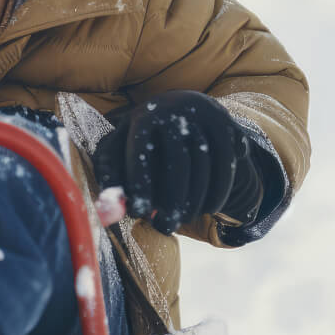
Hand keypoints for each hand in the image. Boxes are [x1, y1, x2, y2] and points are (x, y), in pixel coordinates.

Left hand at [92, 90, 263, 234]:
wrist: (182, 106)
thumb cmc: (143, 138)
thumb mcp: (122, 147)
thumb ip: (111, 177)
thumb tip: (106, 210)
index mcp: (144, 116)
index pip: (140, 150)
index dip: (139, 183)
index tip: (137, 213)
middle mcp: (175, 110)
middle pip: (178, 161)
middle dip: (172, 201)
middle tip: (165, 228)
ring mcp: (204, 115)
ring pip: (206, 166)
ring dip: (196, 200)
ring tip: (183, 219)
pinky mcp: (226, 124)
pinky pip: (227, 164)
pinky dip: (219, 191)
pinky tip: (208, 208)